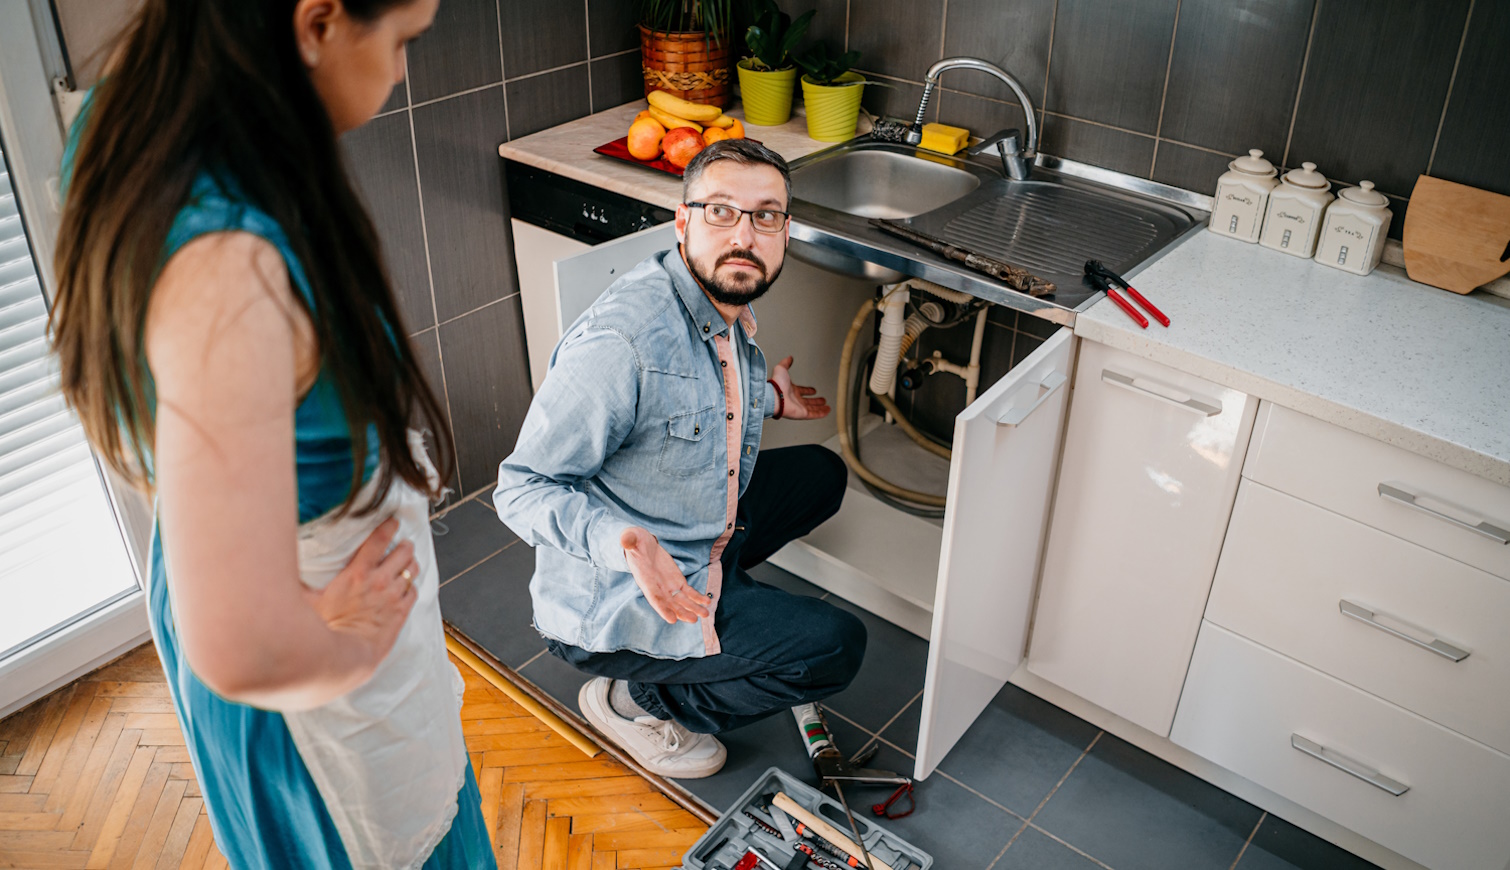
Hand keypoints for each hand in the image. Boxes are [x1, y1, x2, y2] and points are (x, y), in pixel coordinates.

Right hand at [303, 517, 418, 665]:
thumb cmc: (326, 630)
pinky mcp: (401, 613)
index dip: (388, 527)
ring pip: (412, 570)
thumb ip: (298, 584)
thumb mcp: (306, 602)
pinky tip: (408, 587)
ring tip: (409, 562)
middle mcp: (379, 581)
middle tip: (403, 544)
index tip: (392, 522)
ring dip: (411, 564)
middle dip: (404, 546)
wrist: (347, 657)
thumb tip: (280, 571)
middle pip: (402, 552)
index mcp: (356, 574)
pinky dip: (412, 587)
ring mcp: (392, 596)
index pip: (378, 541)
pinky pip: (414, 592)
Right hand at [621, 527, 710, 624]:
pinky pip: (688, 592)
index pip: (654, 598)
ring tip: (705, 614)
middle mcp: (657, 587)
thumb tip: (625, 540)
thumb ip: (629, 541)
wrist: (643, 545)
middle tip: (693, 619)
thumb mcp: (631, 539)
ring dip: (693, 608)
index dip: (663, 609)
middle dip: (682, 612)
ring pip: (682, 601)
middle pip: (670, 604)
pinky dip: (697, 597)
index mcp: (646, 581)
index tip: (672, 620)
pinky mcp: (677, 580)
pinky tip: (707, 601)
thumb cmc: (635, 542)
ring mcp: (668, 585)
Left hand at [769, 356, 829, 420]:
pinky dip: (821, 413)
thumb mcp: (781, 368)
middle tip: (822, 400)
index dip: (807, 390)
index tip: (813, 390)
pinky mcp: (802, 413)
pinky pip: (813, 414)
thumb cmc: (777, 384)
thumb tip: (789, 358)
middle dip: (815, 401)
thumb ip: (786, 363)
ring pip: (812, 408)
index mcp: (791, 390)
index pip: (801, 391)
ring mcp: (799, 407)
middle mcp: (795, 399)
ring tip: (827, 407)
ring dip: (820, 408)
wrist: (774, 396)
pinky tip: (827, 412)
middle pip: (808, 401)